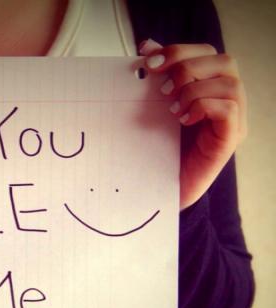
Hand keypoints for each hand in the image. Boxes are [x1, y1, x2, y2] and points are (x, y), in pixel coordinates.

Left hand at [139, 39, 246, 209]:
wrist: (156, 190)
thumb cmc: (155, 150)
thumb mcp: (152, 108)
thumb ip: (155, 79)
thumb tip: (147, 46)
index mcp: (209, 89)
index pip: (208, 53)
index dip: (179, 50)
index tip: (148, 61)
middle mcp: (226, 102)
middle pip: (224, 61)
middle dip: (187, 66)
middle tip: (160, 87)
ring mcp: (232, 121)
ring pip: (229, 83)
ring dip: (194, 88)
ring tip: (171, 108)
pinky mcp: (228, 140)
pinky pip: (229, 108)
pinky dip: (203, 106)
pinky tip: (182, 119)